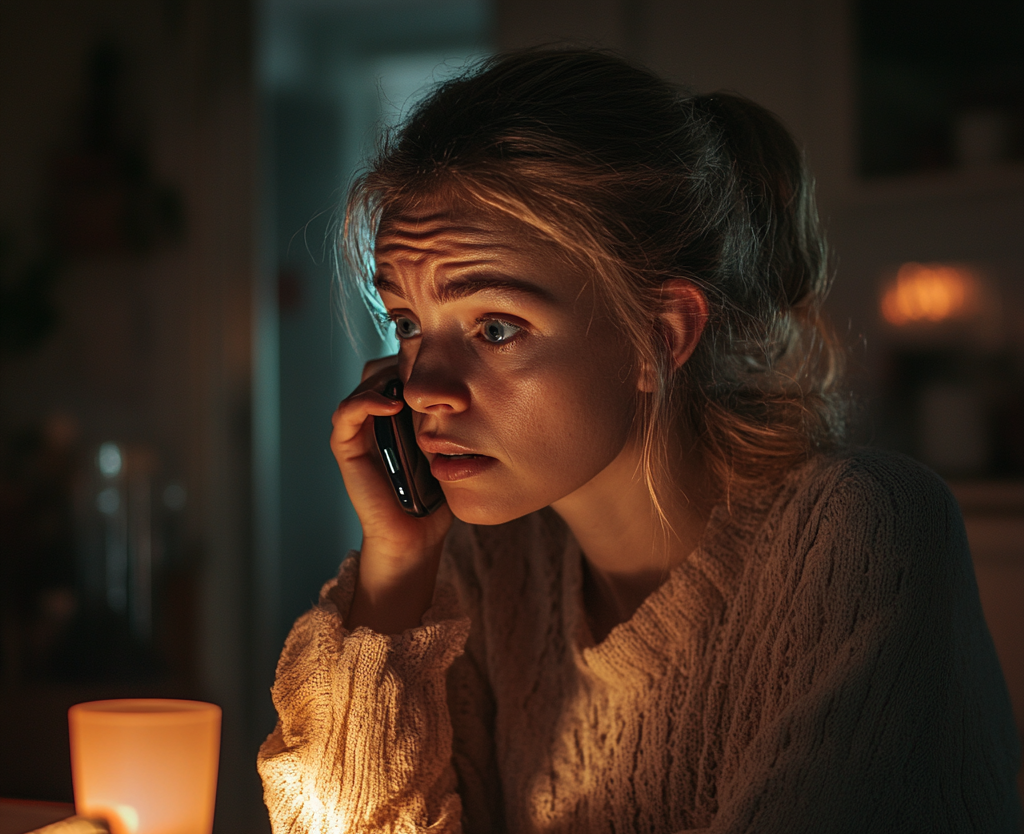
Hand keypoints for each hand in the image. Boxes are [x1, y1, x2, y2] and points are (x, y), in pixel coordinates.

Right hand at [330, 356, 453, 632]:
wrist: (415, 537)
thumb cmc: (437, 496)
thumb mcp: (449, 447)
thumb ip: (452, 419)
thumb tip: (476, 386)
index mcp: (399, 415)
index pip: (400, 369)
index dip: (417, 358)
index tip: (443, 358)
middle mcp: (375, 419)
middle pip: (381, 369)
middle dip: (403, 361)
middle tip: (428, 365)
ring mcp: (358, 432)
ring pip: (364, 384)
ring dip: (387, 377)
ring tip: (412, 382)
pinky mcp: (346, 449)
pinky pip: (346, 415)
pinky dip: (365, 402)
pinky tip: (391, 404)